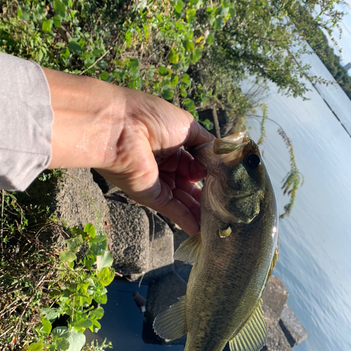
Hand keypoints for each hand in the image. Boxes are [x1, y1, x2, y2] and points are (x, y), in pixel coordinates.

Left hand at [45, 68, 213, 234]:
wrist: (120, 128)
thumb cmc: (151, 118)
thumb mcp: (186, 125)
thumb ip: (205, 142)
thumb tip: (218, 159)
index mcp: (171, 145)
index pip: (195, 164)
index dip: (210, 172)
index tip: (228, 181)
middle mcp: (164, 165)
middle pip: (190, 185)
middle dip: (209, 196)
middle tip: (230, 207)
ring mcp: (157, 183)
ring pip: (185, 201)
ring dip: (202, 213)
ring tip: (223, 223)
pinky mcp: (151, 198)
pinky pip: (175, 210)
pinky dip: (189, 221)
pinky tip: (205, 232)